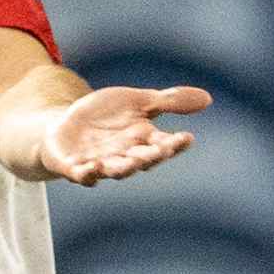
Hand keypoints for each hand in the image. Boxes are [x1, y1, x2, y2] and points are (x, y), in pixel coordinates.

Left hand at [15, 77, 206, 185]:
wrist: (65, 126)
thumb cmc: (106, 116)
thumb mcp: (138, 100)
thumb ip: (168, 101)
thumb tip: (208, 99)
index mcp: (142, 140)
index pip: (163, 144)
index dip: (175, 144)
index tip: (187, 138)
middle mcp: (124, 155)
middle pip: (141, 160)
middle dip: (150, 157)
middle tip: (160, 151)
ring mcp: (100, 163)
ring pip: (115, 170)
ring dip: (124, 168)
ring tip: (131, 163)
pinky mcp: (74, 167)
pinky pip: (82, 174)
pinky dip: (87, 173)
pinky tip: (92, 167)